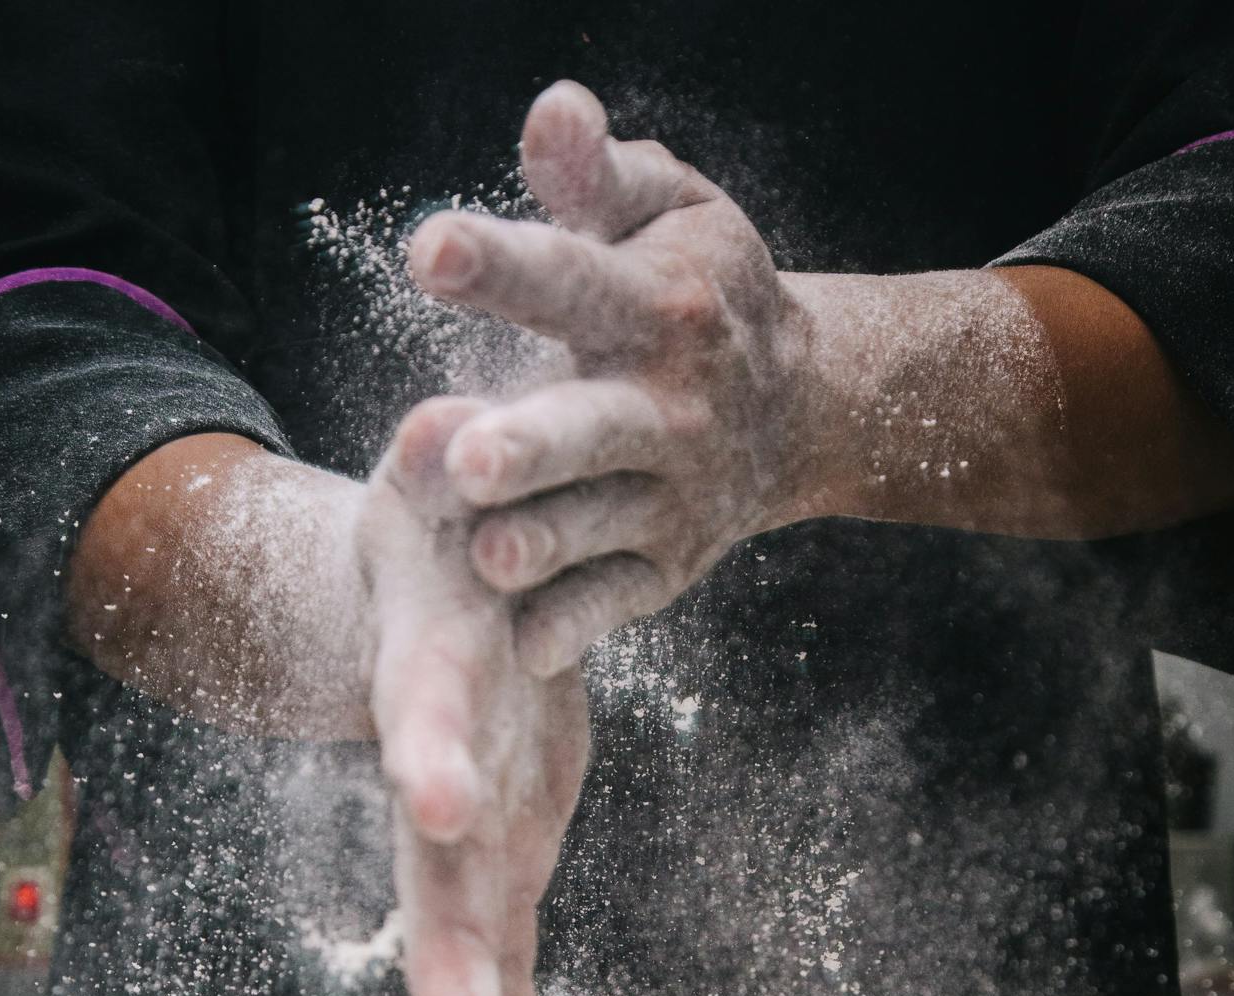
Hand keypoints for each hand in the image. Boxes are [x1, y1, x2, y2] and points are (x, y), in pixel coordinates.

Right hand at [358, 397, 588, 995]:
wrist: (435, 594)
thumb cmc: (451, 535)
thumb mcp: (440, 490)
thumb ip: (441, 460)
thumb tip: (444, 420)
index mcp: (437, 678)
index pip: (432, 720)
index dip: (435, 757)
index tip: (445, 809)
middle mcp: (441, 770)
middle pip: (438, 877)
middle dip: (451, 963)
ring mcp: (465, 828)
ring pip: (464, 941)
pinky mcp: (494, 857)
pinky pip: (502, 952)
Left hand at [406, 81, 812, 676]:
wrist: (803, 406)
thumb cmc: (700, 290)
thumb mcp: (667, 212)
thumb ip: (597, 176)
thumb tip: (551, 110)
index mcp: (658, 307)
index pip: (573, 280)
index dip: (504, 266)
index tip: (430, 251)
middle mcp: (671, 407)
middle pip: (594, 427)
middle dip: (534, 443)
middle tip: (468, 458)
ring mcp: (671, 495)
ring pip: (599, 525)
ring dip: (545, 543)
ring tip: (488, 556)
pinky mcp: (666, 566)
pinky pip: (616, 600)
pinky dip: (574, 625)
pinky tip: (522, 647)